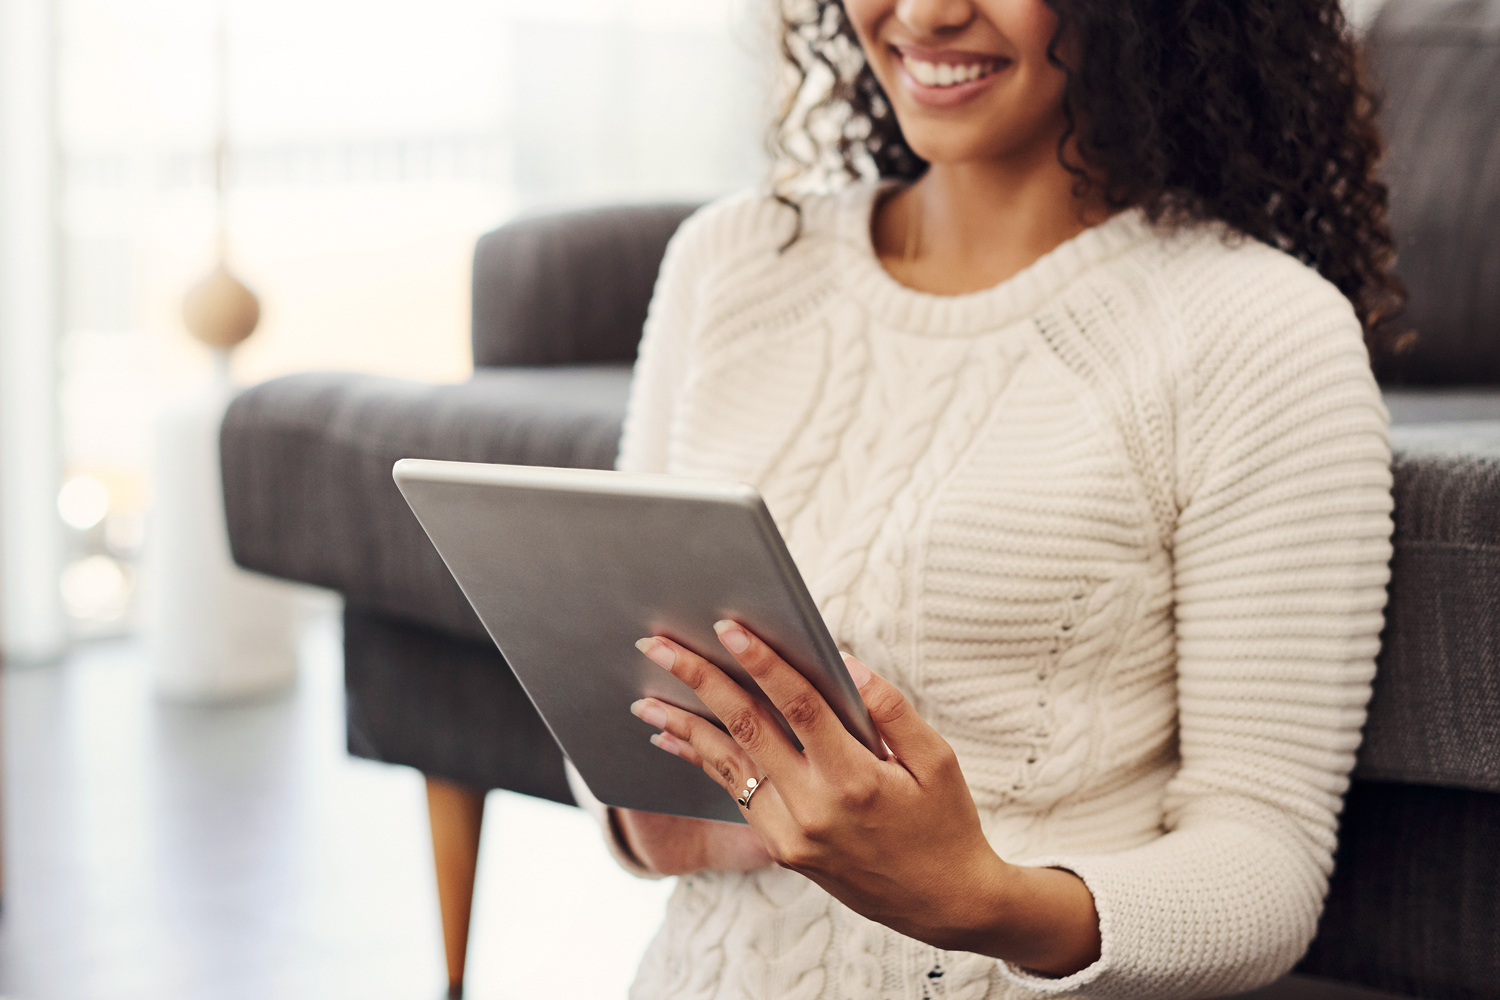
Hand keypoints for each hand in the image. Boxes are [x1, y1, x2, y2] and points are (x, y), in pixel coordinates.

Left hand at [630, 622, 1100, 975]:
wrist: (943, 904)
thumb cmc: (946, 823)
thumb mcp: (938, 760)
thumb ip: (889, 707)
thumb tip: (843, 661)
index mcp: (857, 781)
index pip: (799, 707)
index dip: (762, 663)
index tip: (729, 627)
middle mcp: (814, 810)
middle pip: (746, 729)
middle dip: (699, 681)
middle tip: (658, 646)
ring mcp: (791, 836)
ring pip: (728, 766)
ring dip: (683, 726)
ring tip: (645, 698)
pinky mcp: (781, 850)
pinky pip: (736, 794)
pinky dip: (705, 761)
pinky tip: (677, 738)